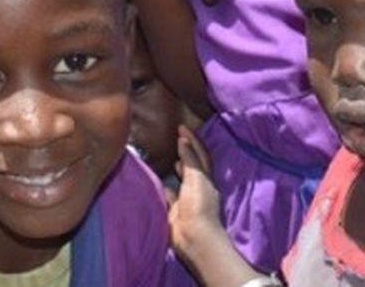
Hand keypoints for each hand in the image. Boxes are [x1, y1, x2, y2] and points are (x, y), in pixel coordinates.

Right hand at [166, 127, 256, 284]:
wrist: (194, 238)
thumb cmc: (198, 206)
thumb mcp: (196, 178)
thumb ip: (189, 159)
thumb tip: (183, 140)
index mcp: (206, 178)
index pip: (200, 154)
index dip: (192, 140)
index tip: (181, 126)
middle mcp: (198, 187)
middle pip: (192, 165)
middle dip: (186, 152)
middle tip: (175, 138)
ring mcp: (186, 200)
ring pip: (181, 179)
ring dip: (177, 168)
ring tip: (168, 156)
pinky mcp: (174, 210)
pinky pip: (169, 194)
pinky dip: (165, 186)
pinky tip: (159, 181)